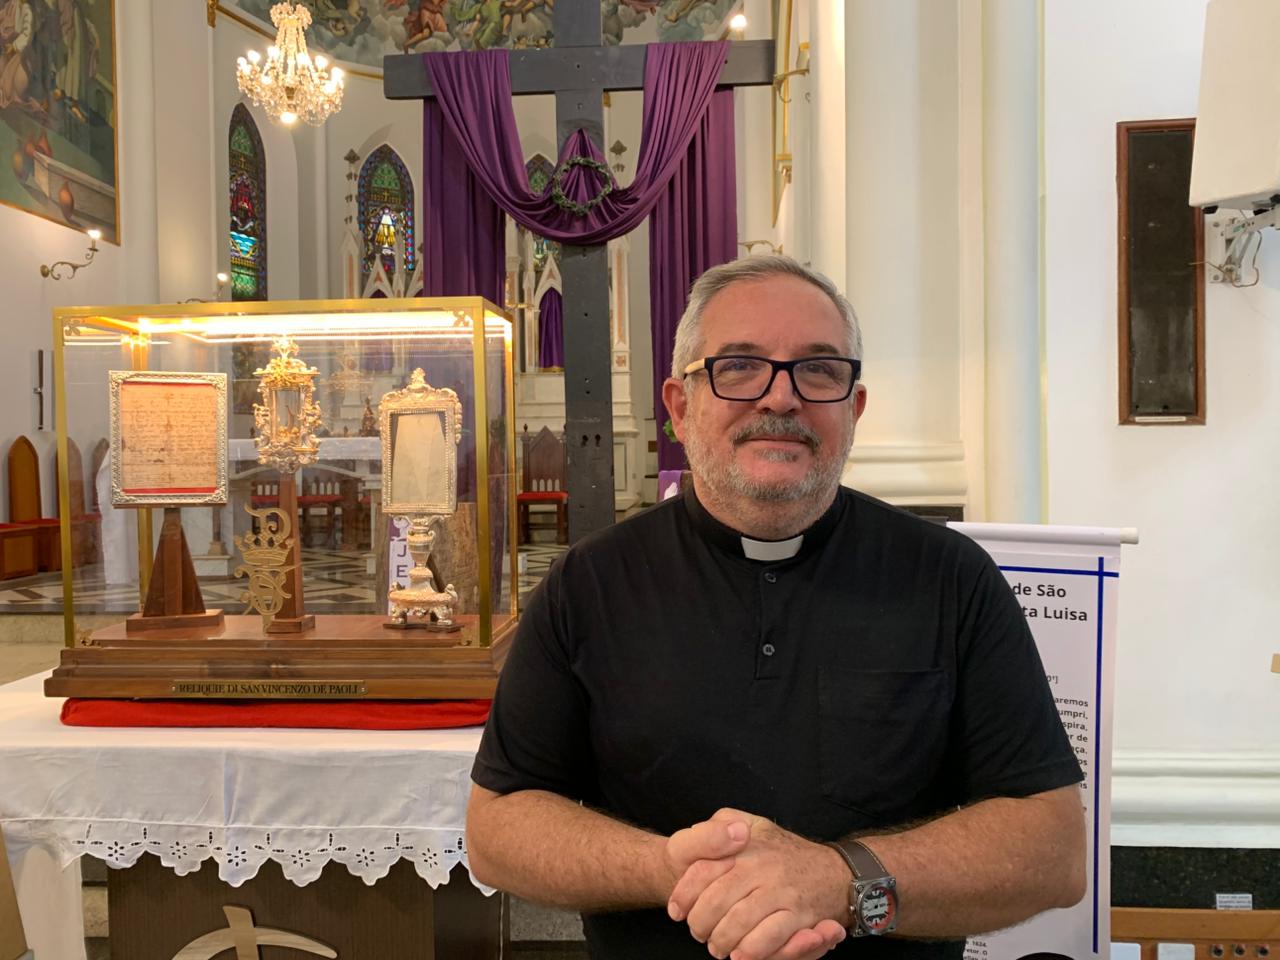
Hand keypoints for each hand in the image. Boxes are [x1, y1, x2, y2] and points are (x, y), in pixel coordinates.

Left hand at [668, 809, 849, 959]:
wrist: (836, 870)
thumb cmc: (783, 851)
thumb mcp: (753, 824)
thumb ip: (721, 824)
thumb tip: (697, 831)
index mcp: (745, 844)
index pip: (702, 870)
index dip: (684, 894)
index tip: (677, 911)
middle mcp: (761, 865)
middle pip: (716, 900)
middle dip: (700, 924)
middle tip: (698, 934)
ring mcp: (781, 890)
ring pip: (739, 922)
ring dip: (722, 940)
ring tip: (717, 946)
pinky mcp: (799, 914)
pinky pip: (768, 937)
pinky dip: (750, 950)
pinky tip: (740, 954)